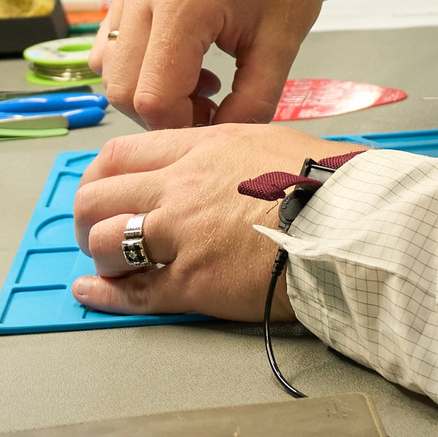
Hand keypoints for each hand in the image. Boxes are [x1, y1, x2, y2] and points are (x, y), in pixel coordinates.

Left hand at [70, 126, 340, 319]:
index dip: (100, 174)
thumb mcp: (273, 142)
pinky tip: (93, 292)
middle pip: (99, 195)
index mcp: (203, 147)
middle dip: (88, 215)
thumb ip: (233, 152)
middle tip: (94, 229)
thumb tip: (226, 164)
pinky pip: (133, 289)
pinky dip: (105, 294)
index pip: (123, 153)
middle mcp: (181, 185)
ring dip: (100, 254)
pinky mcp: (193, 280)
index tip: (101, 188)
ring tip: (108, 263)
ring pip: (107, 240)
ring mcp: (182, 233)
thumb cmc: (329, 183)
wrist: (349, 222)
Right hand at [90, 0, 335, 126]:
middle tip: (208, 107)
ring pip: (109, 68)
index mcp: (184, 3)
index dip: (181, 126)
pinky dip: (137, 64)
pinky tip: (183, 59)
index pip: (153, 97)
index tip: (214, 124)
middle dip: (161, 112)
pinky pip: (111, 41)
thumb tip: (224, 135)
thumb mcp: (282, 41)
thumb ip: (254, 100)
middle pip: (121, 88)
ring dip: (145, 89)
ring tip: (199, 81)